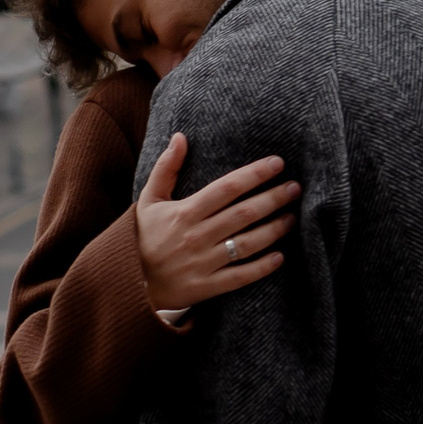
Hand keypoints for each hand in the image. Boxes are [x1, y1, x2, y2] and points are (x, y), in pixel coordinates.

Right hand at [135, 133, 297, 314]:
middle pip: (242, 214)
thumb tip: (180, 136)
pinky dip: (262, 268)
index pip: (226, 188)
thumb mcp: (148, 199)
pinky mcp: (206, 287)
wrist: (127, 283)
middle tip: (295, 187)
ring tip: (292, 218)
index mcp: (184, 212)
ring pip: (246, 244)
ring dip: (273, 230)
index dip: (254, 174)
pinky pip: (240, 277)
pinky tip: (280, 257)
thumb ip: (166, 168)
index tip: (278, 163)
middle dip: (272, 198)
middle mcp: (195, 236)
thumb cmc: (142, 236)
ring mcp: (202, 263)